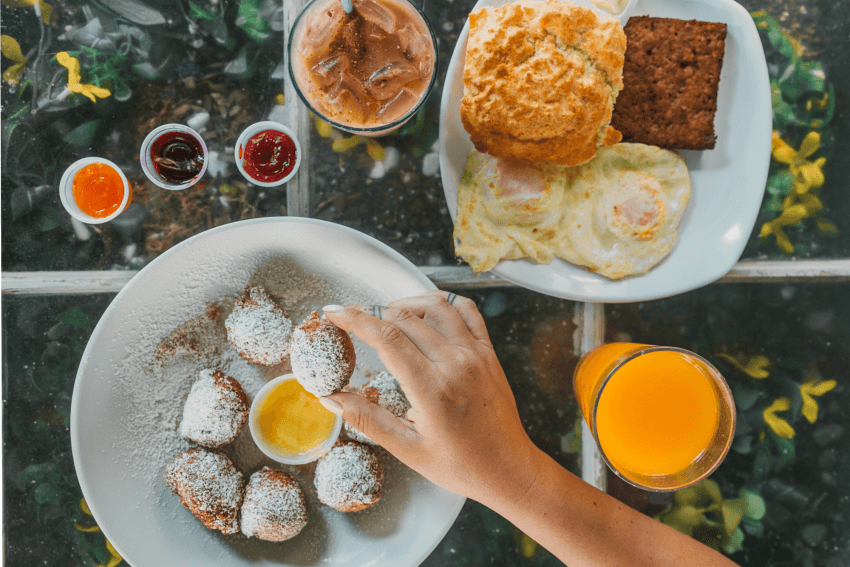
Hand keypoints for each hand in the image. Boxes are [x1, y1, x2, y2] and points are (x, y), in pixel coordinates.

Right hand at [322, 291, 538, 503]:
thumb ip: (367, 419)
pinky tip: (427, 312)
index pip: (387, 338)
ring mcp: (476, 354)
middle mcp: (456, 364)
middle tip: (353, 319)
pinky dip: (443, 303)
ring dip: (406, 303)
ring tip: (387, 316)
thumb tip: (331, 399)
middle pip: (406, 318)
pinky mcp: (489, 353)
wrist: (508, 468)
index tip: (335, 313)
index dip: (356, 320)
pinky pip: (467, 311)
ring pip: (436, 306)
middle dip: (373, 313)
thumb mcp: (407, 449)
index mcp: (432, 389)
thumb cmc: (460, 465)